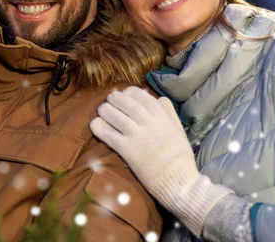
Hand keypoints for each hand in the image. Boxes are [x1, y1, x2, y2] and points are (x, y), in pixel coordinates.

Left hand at [90, 87, 232, 236]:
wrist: (178, 181)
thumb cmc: (180, 157)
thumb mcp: (179, 130)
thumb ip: (169, 113)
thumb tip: (159, 99)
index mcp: (162, 118)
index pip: (143, 97)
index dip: (131, 92)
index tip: (125, 93)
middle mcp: (149, 123)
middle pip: (127, 104)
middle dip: (116, 98)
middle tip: (110, 98)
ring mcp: (137, 136)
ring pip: (116, 116)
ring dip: (106, 110)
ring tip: (102, 109)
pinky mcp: (128, 151)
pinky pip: (110, 136)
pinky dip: (100, 128)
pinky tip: (95, 124)